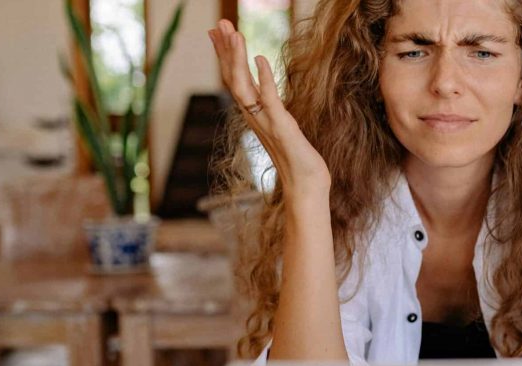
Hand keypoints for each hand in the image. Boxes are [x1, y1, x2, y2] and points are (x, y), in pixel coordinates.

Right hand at [209, 20, 329, 199]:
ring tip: (233, 34)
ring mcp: (266, 122)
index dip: (225, 55)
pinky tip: (260, 58)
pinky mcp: (282, 127)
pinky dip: (264, 78)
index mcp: (254, 114)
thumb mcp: (281, 126)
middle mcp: (254, 117)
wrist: (306, 186)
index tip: (216, 33)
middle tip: (217, 24)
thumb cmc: (297, 159)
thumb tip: (264, 88)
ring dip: (237, 59)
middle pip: (232, 78)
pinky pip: (269, 99)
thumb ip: (271, 107)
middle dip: (225, 50)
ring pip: (243, 86)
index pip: (234, 79)